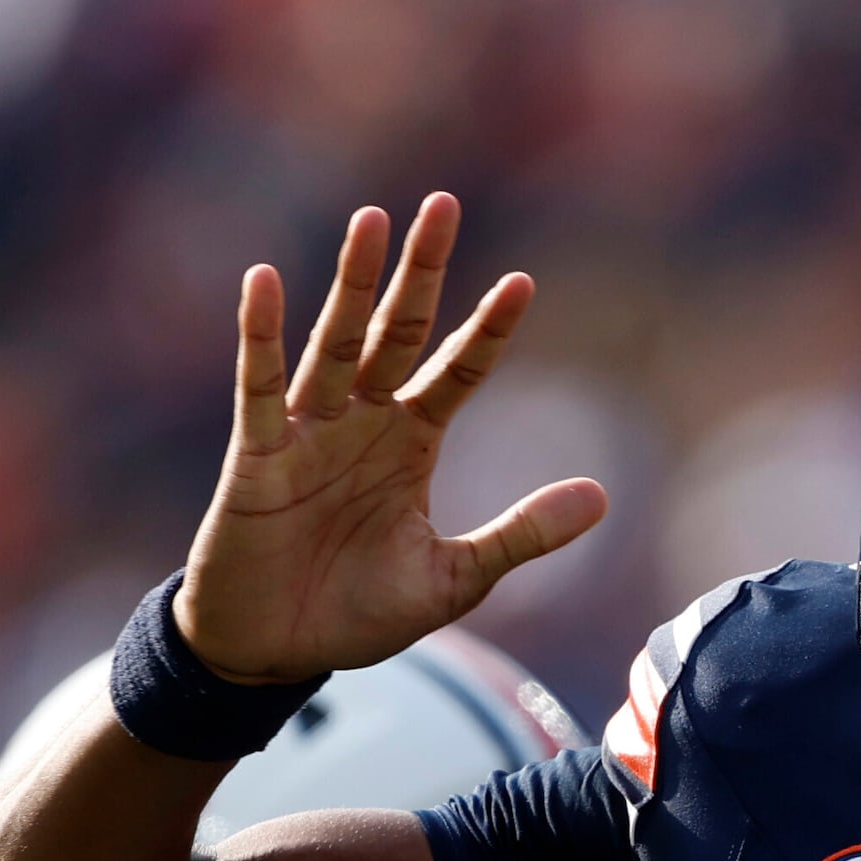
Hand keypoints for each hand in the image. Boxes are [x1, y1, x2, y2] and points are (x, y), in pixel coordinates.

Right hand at [172, 195, 607, 682]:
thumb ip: (522, 535)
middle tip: (444, 205)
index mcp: (410, 444)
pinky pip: (260, 386)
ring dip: (353, 283)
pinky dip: (261, 336)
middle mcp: (362, 424)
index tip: (523, 282)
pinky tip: (265, 281)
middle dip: (421, 273)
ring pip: (336, 343)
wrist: (275, 655)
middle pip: (398, 333)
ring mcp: (308, 433)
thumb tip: (602, 495)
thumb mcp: (456, 578)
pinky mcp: (258, 456)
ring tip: (374, 220)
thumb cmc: (356, 613)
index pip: (458, 372)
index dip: (487, 330)